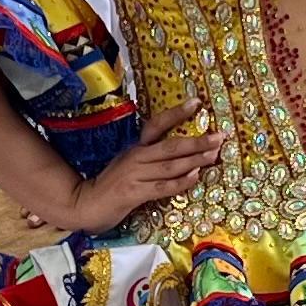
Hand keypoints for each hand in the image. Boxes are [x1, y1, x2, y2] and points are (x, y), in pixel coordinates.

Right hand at [62, 101, 223, 232]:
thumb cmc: (111, 185)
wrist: (85, 202)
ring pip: (171, 166)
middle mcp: (136, 157)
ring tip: (214, 155)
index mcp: (136, 148)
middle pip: (171, 146)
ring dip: (195, 160)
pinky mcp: (134, 193)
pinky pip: (162, 187)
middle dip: (198, 141)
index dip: (177, 113)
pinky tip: (194, 176)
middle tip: (220, 136)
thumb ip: (150, 159)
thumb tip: (182, 155)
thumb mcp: (128, 165)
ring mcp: (135, 175)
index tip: (197, 102)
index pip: (157, 125)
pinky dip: (180, 182)